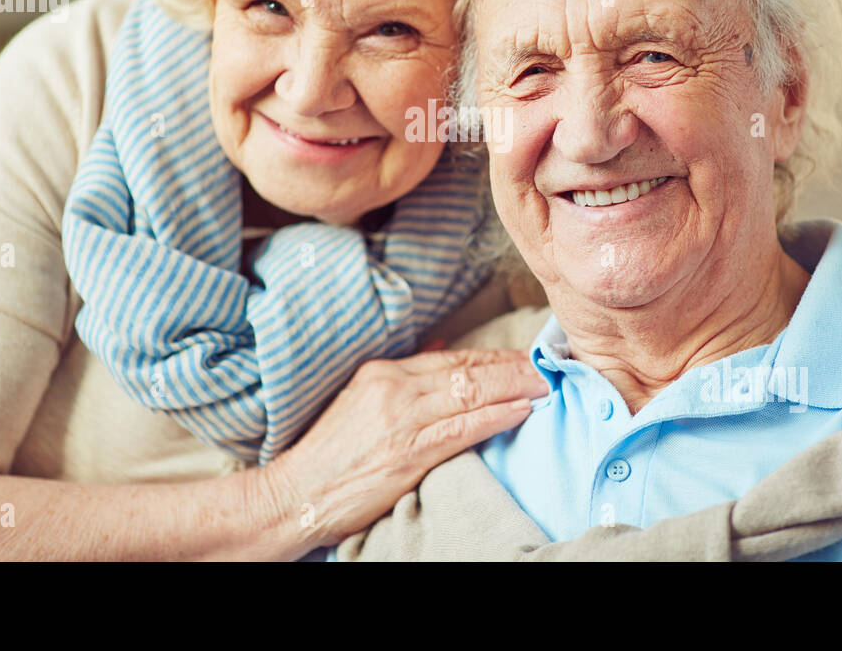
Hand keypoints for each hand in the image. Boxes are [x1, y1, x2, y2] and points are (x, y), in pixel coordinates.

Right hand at [266, 348, 547, 549]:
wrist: (295, 495)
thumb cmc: (331, 456)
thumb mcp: (361, 401)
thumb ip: (404, 376)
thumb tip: (442, 346)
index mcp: (383, 372)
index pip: (451, 358)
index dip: (493, 357)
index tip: (522, 359)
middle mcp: (394, 388)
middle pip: (468, 369)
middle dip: (512, 367)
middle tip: (546, 367)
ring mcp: (401, 419)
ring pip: (471, 392)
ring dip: (514, 387)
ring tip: (545, 386)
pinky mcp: (407, 452)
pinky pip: (462, 428)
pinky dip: (496, 416)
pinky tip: (521, 411)